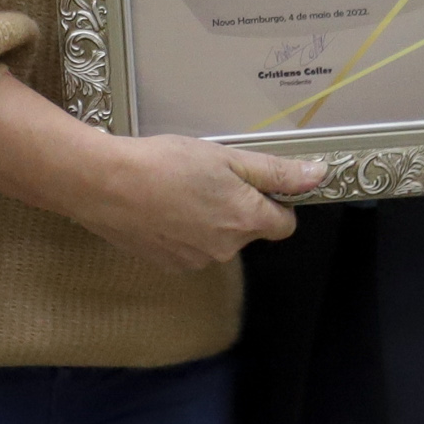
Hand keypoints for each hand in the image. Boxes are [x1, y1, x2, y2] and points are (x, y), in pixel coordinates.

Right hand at [0, 72, 320, 270]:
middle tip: (207, 175)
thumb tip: (319, 176)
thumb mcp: (226, 157)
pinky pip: (189, 248)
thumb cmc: (166, 162)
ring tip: (178, 189)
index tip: (252, 180)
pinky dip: (182, 230)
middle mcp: (225, 250)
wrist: (104, 184)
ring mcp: (194, 262)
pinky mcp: (167, 265)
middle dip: (236, 206)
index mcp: (245, 221)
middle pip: (247, 230)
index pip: (284, 224)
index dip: (274, 200)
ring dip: (208, 218)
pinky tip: (161, 207)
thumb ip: (274, 172)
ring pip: (217, 240)